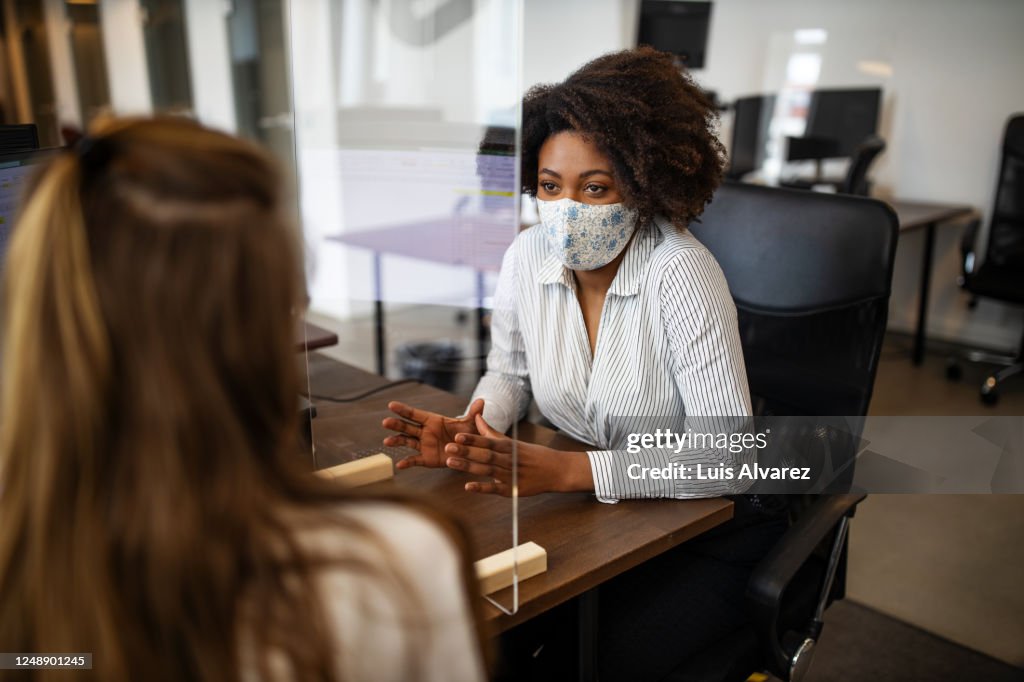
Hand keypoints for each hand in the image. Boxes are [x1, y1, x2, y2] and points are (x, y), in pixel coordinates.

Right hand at [382, 399, 484, 468]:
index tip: (391, 405)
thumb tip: (482, 401)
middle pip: (408, 427)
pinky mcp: (426, 458)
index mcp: (433, 420)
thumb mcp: (471, 425)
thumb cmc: (466, 434)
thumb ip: (474, 414)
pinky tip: (399, 466)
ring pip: (407, 442)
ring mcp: (424, 445)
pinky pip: (415, 460)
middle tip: (386, 422)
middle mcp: (425, 432)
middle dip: (397, 425)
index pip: (416, 414)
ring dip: (397, 441)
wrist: (468, 451)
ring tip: (387, 442)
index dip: (404, 409)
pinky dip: (407, 463)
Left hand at [443, 414, 593, 495]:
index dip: (473, 438)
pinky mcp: (512, 490)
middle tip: (448, 447)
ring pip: (487, 470)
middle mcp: (509, 459)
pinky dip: (482, 488)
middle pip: (485, 455)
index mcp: (509, 446)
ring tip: (450, 462)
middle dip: (465, 450)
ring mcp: (510, 475)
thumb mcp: (513, 442)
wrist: (556, 471)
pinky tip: (468, 487)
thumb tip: (476, 418)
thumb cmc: (532, 455)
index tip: (457, 434)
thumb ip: (492, 432)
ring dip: (468, 466)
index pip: (488, 441)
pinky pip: (495, 489)